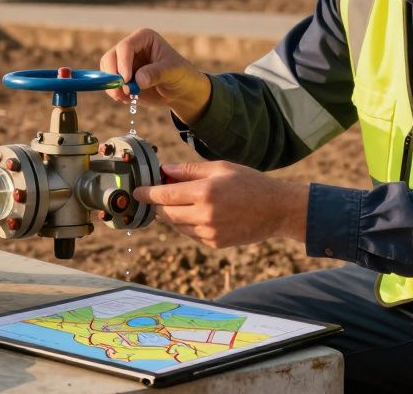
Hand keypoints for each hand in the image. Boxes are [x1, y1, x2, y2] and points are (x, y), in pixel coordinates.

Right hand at [100, 28, 211, 123]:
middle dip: (113, 76)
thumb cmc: (181, 75)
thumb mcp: (173, 72)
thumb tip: (138, 80)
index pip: (125, 46)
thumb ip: (156, 74)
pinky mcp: (123, 77)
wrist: (182, 91)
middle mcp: (131, 48)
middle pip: (111, 57)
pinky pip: (110, 84)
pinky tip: (127, 99)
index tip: (127, 80)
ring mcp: (125, 63)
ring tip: (126, 97)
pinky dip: (115, 92)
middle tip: (122, 91)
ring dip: (112, 86)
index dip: (122, 63)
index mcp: (144, 38)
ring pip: (107, 71)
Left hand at [132, 162, 309, 247]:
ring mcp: (209, 232)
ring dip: (170, 215)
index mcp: (205, 192)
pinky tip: (194, 213)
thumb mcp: (220, 168)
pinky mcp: (214, 243)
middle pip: (166, 213)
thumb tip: (164, 171)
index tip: (136, 191)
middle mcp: (205, 214)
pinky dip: (186, 224)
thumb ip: (189, 170)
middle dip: (156, 205)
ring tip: (176, 202)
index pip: (165, 195)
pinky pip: (190, 234)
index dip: (147, 193)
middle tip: (153, 196)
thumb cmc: (249, 182)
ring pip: (177, 225)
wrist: (276, 209)